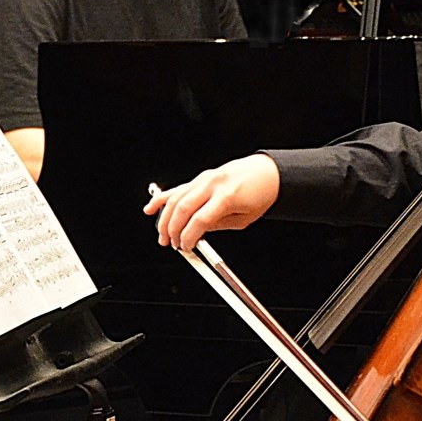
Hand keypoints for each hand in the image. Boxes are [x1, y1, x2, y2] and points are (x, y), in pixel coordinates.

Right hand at [142, 153, 280, 252]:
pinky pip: (178, 188)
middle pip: (183, 208)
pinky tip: (152, 207)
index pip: (200, 220)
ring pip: (176, 197)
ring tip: (161, 234)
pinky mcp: (202, 177)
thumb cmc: (262, 193)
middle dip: (172, 229)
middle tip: (171, 243)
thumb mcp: (245, 218)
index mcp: (226, 196)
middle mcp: (213, 184)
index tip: (186, 247)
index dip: (189, 236)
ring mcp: (205, 178)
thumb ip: (219, 225)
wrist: (269, 173)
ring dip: (164, 217)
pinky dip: (162, 197)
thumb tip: (198, 233)